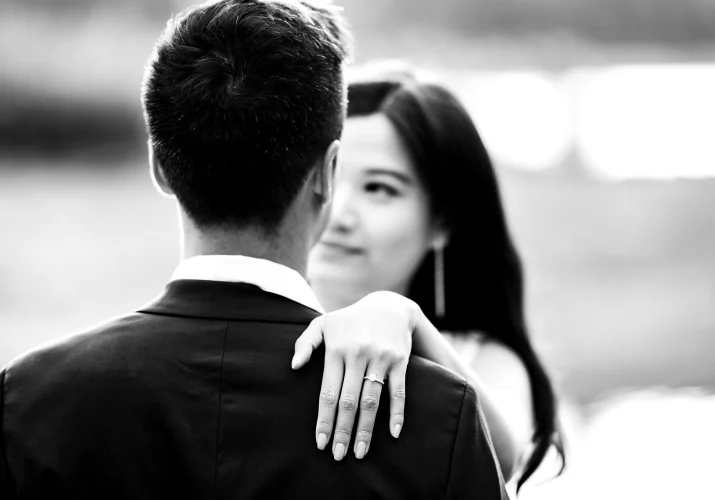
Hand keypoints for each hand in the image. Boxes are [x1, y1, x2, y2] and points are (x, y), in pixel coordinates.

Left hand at [291, 291, 415, 460]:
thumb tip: (294, 366)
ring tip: (361, 452)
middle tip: (338, 456)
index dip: (324, 419)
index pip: (328, 392)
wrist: (389, 306)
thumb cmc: (350, 320)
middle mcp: (358, 355)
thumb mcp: (323, 324)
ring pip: (372, 400)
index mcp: (336, 350)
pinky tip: (393, 434)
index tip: (320, 443)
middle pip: (349, 401)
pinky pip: (399, 391)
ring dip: (366, 429)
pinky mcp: (400, 361)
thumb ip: (305, 343)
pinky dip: (397, 413)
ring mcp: (380, 358)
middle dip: (343, 431)